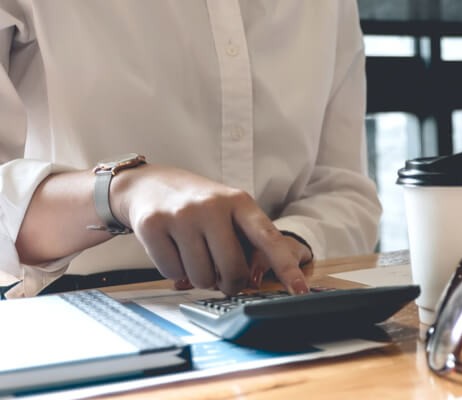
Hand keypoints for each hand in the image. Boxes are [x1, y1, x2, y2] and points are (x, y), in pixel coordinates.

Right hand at [113, 165, 309, 295]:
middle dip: (230, 283)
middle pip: (232, 268)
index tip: (301, 290)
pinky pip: (172, 273)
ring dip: (201, 279)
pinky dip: (175, 272)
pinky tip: (174, 251)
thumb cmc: (198, 205)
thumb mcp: (228, 210)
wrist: (148, 184)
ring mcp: (181, 215)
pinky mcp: (152, 226)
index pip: (268, 238)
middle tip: (224, 278)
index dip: (286, 267)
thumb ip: (245, 240)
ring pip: (201, 276)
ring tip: (196, 258)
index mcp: (240, 202)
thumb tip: (253, 281)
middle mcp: (212, 206)